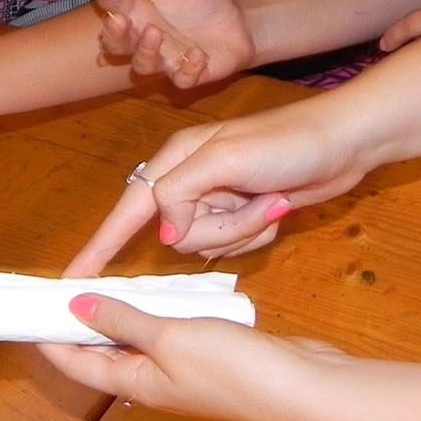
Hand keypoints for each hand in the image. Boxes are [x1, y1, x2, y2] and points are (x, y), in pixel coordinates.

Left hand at [37, 294, 341, 420]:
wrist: (303, 388)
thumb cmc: (233, 368)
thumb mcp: (170, 337)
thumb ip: (124, 320)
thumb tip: (74, 306)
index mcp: (134, 383)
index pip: (74, 363)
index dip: (48, 337)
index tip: (30, 309)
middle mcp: (151, 381)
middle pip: (102, 352)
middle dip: (80, 322)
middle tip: (63, 285)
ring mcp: (180, 372)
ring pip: (136, 341)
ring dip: (118, 314)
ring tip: (101, 280)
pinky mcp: (208, 358)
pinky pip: (169, 334)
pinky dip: (156, 313)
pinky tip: (156, 290)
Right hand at [62, 101, 366, 275]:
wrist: (347, 141)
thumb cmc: (286, 142)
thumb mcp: (223, 160)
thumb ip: (179, 194)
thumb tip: (167, 234)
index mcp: (173, 163)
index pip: (124, 212)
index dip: (99, 247)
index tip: (73, 279)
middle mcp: (187, 183)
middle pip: (175, 237)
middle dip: (216, 229)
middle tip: (251, 200)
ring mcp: (215, 202)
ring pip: (206, 246)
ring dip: (241, 230)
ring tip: (269, 199)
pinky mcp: (240, 216)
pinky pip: (233, 245)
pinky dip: (256, 232)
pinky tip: (276, 208)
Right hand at [94, 0, 253, 89]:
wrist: (236, 28)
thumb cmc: (202, 3)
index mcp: (140, 13)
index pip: (114, 4)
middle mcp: (146, 38)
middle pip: (116, 44)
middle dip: (114, 35)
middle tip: (118, 20)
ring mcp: (165, 59)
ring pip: (142, 66)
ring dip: (145, 51)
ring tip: (155, 32)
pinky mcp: (188, 75)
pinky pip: (181, 79)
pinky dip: (187, 69)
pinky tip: (197, 54)